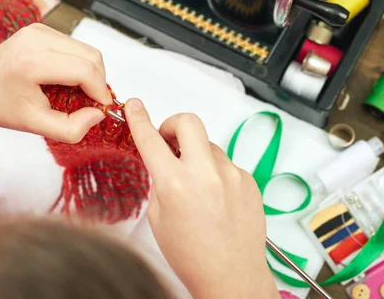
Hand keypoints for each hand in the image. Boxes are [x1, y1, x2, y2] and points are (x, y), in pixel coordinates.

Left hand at [0, 23, 110, 141]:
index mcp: (31, 61)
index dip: (100, 91)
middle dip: (98, 81)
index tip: (102, 108)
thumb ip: (71, 128)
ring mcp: (37, 30)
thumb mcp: (35, 125)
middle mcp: (35, 38)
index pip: (85, 70)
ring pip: (85, 49)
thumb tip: (98, 114)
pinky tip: (64, 81)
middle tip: (90, 103)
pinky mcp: (39, 29)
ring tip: (75, 94)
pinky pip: (73, 45)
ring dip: (89, 73)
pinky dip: (78, 64)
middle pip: (91, 56)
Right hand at [124, 99, 278, 298]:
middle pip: (188, 122)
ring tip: (196, 186)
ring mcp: (231, 175)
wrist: (232, 277)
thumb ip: (160, 182)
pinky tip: (215, 198)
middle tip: (168, 140)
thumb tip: (163, 161)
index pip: (151, 138)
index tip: (135, 106)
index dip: (139, 118)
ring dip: (196, 154)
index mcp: (176, 183)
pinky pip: (226, 163)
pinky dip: (215, 172)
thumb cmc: (194, 257)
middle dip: (172, 124)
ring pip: (208, 145)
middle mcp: (205, 173)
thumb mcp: (159, 218)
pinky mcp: (248, 180)